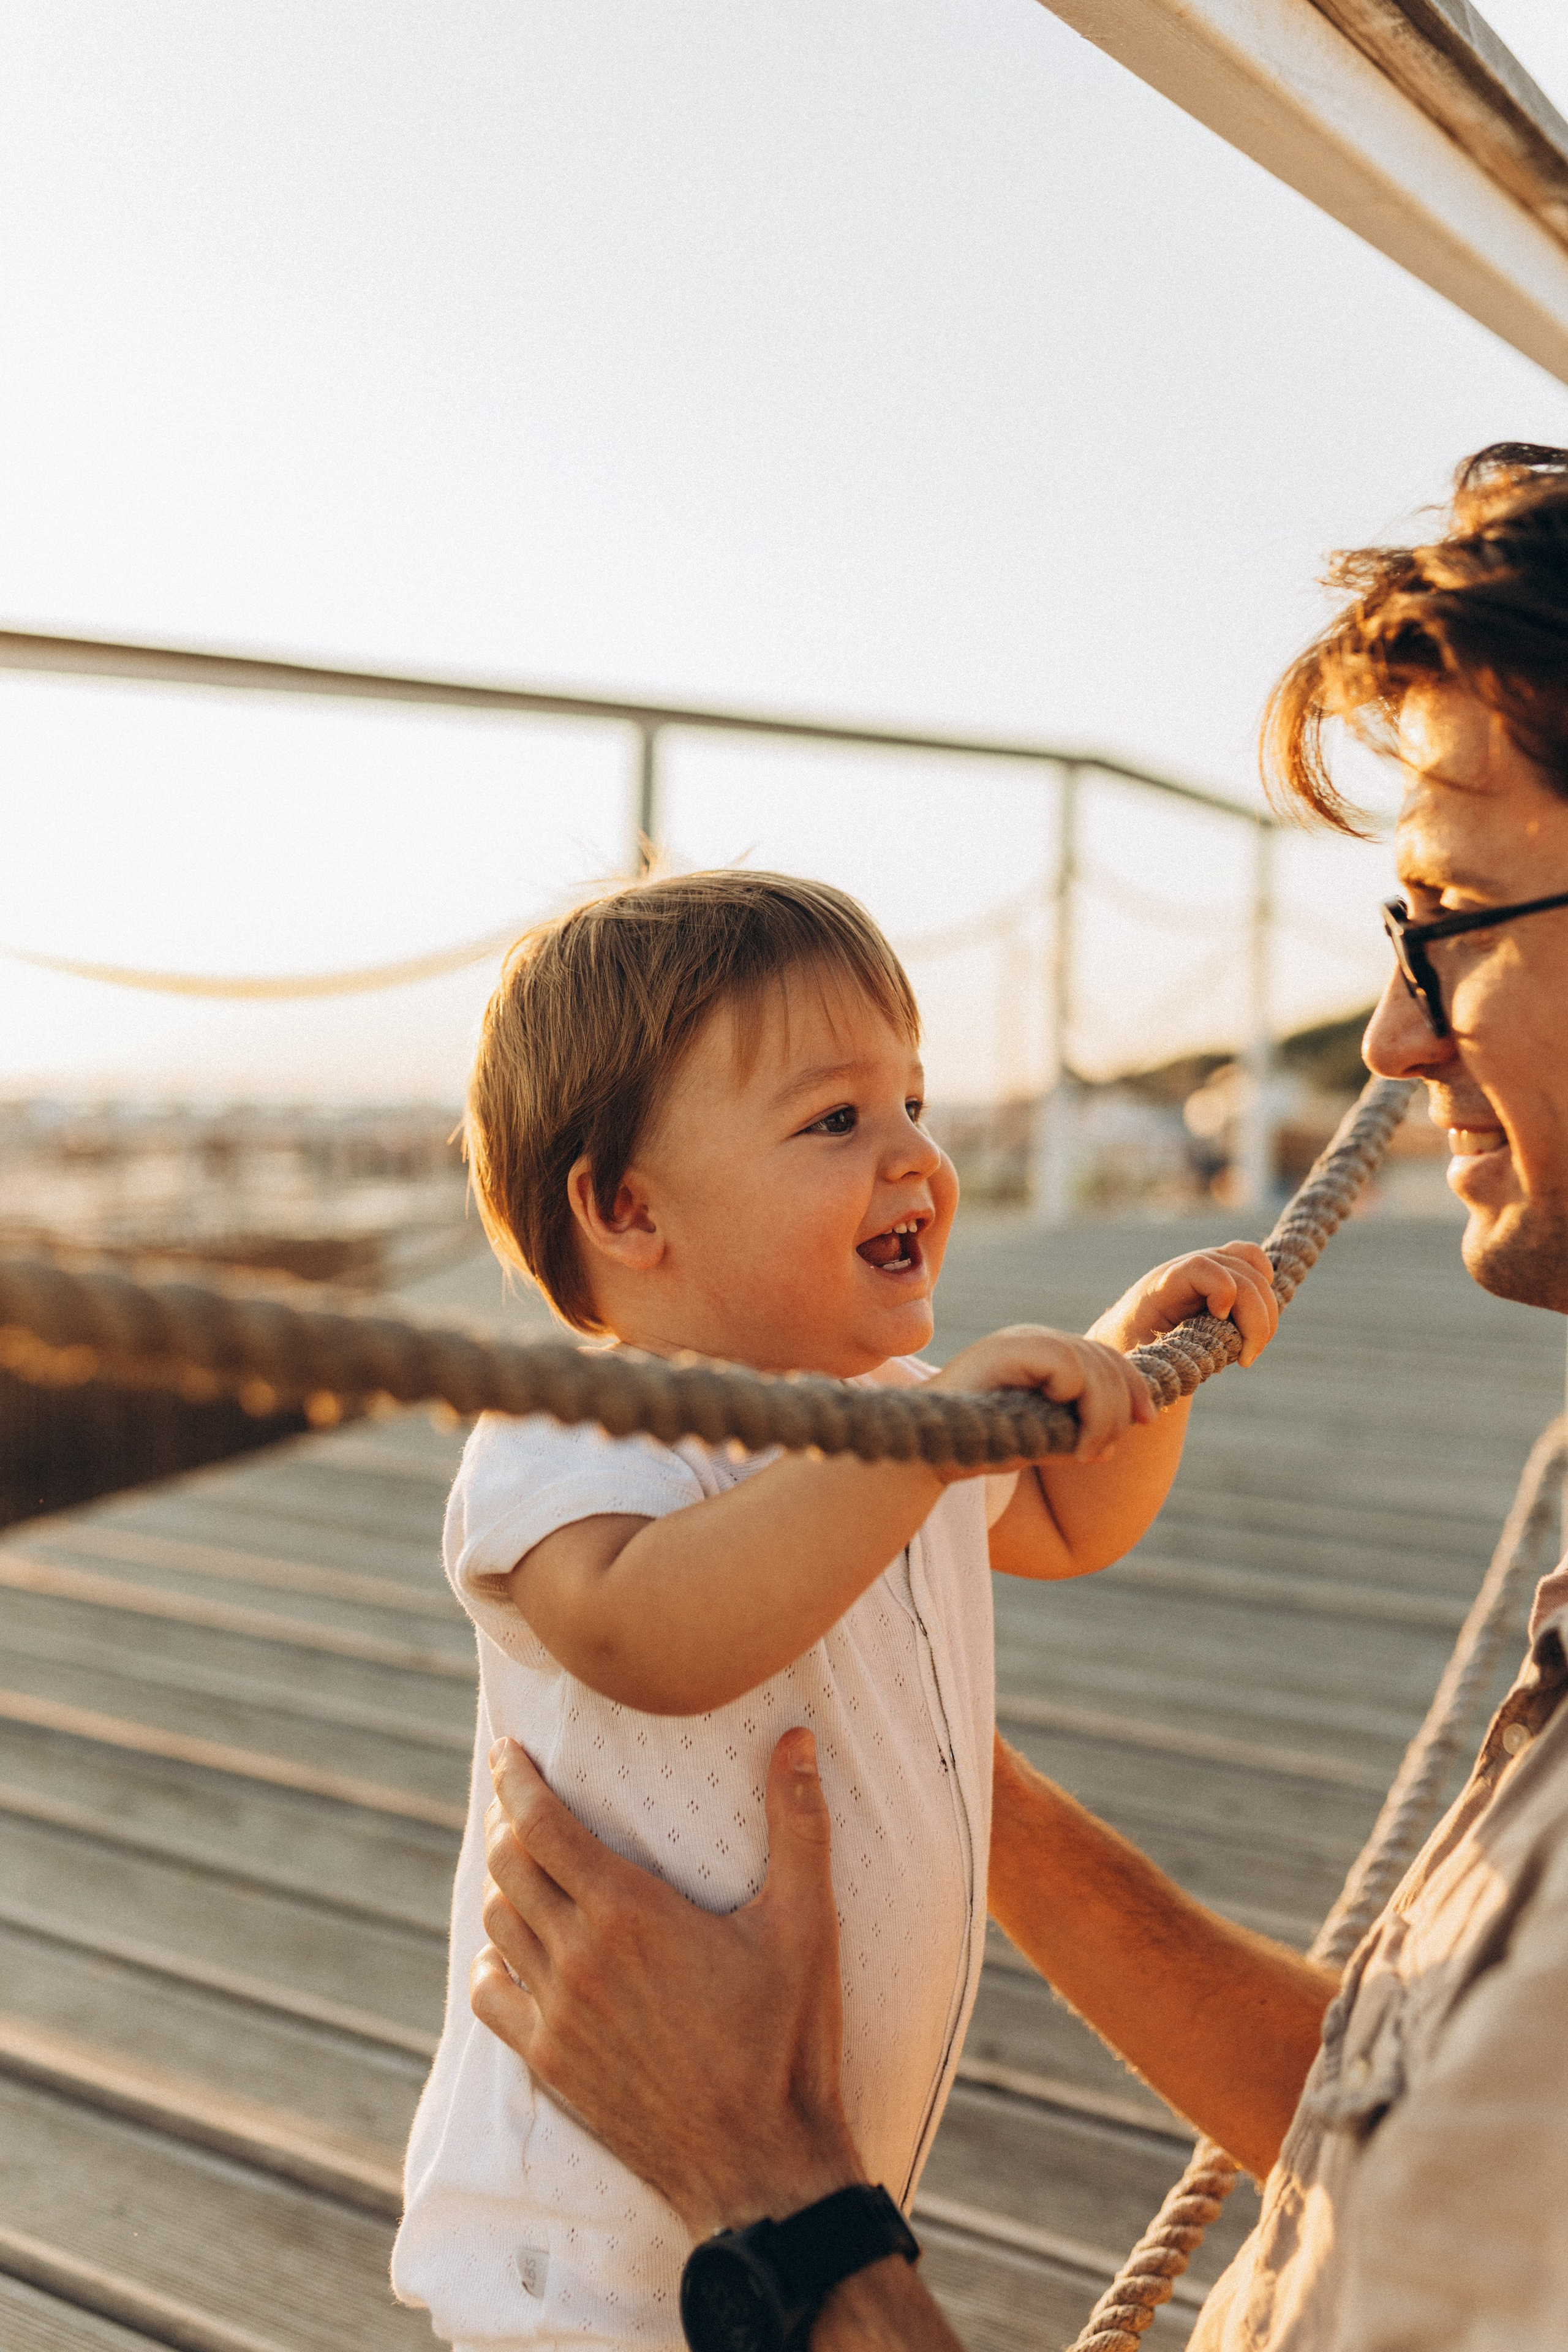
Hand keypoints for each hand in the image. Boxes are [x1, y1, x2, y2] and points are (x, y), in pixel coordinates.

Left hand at [472, 1728, 864, 2237]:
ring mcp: (559, 2017)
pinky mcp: (553, 2065)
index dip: (516, 1780)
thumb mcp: (805, 1924)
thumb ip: (799, 1823)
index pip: (541, 1824)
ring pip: (496, 1925)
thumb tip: (798, 1739)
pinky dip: (493, 1962)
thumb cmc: (788, 2040)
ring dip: (503, 1885)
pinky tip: (512, 1953)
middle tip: (519, 1801)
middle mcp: (579, 1958)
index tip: (507, 1752)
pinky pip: (491, 1999)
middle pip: (508, 1866)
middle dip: (507, 1822)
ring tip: (522, 1865)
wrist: (762, 2165)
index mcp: (629, 1913)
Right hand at [927, 1324, 1154, 1465]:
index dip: (1132, 1386)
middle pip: (1105, 1358)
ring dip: (1104, 1416)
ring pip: (1093, 1364)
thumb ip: (1074, 1432)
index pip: (1104, 1355)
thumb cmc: (976, 1448)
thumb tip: (1116, 1441)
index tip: (1146, 1421)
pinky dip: (1082, 1404)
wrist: (923, 1453)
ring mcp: (1019, 1341)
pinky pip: (1067, 1365)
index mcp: (1040, 1354)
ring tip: (1089, 1454)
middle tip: (1103, 1452)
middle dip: (1120, 1407)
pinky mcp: (1008, 1349)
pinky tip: (1072, 1440)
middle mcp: (1032, 1340)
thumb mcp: (1040, 1438)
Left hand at [1089, 1241, 1279, 1366]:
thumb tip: (1194, 1363)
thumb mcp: (1137, 1359)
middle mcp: (1188, 1266)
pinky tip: (1258, 1318)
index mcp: (1161, 1286)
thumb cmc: (1132, 1350)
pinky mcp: (1224, 1269)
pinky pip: (1255, 1261)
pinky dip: (1266, 1288)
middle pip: (1242, 1276)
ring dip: (1266, 1317)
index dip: (1222, 1289)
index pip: (1200, 1266)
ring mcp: (1208, 1264)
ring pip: (1257, 1274)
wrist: (1128, 1333)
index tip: (1219, 1321)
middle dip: (1256, 1322)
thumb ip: (1159, 1360)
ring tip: (1249, 1351)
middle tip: (1245, 1360)